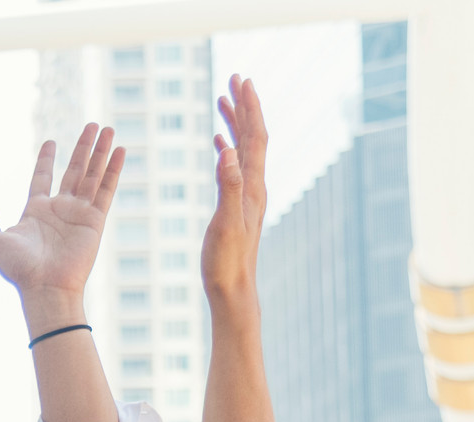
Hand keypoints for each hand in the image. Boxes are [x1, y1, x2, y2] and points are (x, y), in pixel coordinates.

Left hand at [0, 125, 123, 330]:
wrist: (45, 288)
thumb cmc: (18, 268)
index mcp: (35, 211)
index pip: (42, 178)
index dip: (46, 160)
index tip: (51, 141)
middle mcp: (59, 210)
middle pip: (73, 171)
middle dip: (83, 148)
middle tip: (91, 125)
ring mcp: (78, 214)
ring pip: (92, 175)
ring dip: (100, 152)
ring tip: (108, 129)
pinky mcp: (94, 221)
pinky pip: (106, 190)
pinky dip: (112, 170)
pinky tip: (119, 151)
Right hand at [202, 77, 269, 305]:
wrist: (233, 290)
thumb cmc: (227, 262)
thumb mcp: (225, 222)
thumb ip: (228, 186)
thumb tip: (227, 150)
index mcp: (252, 187)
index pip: (255, 137)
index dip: (249, 108)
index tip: (241, 81)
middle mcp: (254, 187)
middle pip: (253, 137)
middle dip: (244, 107)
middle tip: (234, 80)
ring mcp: (246, 196)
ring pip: (244, 149)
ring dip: (236, 123)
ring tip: (224, 101)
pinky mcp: (236, 205)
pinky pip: (234, 167)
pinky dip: (227, 148)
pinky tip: (219, 142)